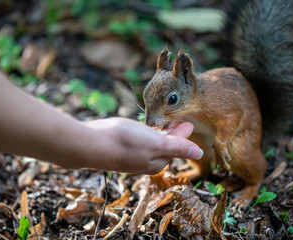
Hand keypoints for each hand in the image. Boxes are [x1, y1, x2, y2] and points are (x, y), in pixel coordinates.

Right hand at [85, 118, 202, 173]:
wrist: (93, 143)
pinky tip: (145, 127)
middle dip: (174, 134)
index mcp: (158, 162)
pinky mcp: (122, 147)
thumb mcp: (157, 143)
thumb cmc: (126, 143)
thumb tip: (199, 153)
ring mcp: (133, 154)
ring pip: (152, 142)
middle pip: (165, 145)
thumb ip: (178, 147)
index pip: (176, 147)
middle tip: (181, 120)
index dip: (183, 134)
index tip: (189, 122)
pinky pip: (140, 140)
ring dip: (161, 132)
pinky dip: (146, 133)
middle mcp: (146, 160)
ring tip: (166, 121)